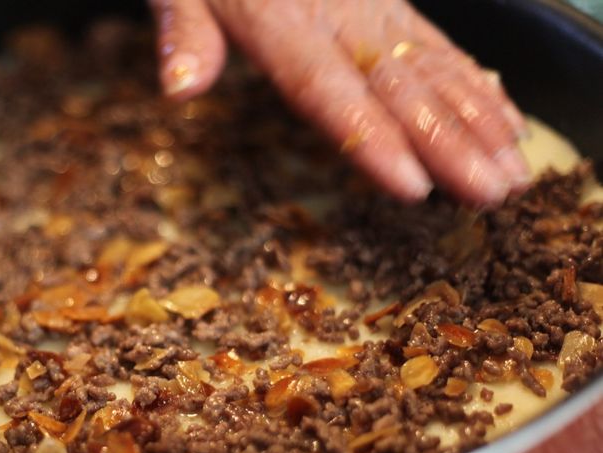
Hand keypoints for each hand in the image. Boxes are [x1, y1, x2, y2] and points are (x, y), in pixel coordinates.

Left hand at [150, 0, 530, 205]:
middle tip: (491, 193)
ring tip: (512, 172)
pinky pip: (437, 46)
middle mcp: (338, 16)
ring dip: (477, 121)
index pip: (328, 88)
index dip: (370, 138)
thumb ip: (184, 32)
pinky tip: (503, 121)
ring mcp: (372, 9)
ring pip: (431, 68)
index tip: (411, 185)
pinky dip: (475, 85)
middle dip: (449, 143)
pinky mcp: (389, 6)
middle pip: (396, 87)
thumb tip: (180, 88)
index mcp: (279, 20)